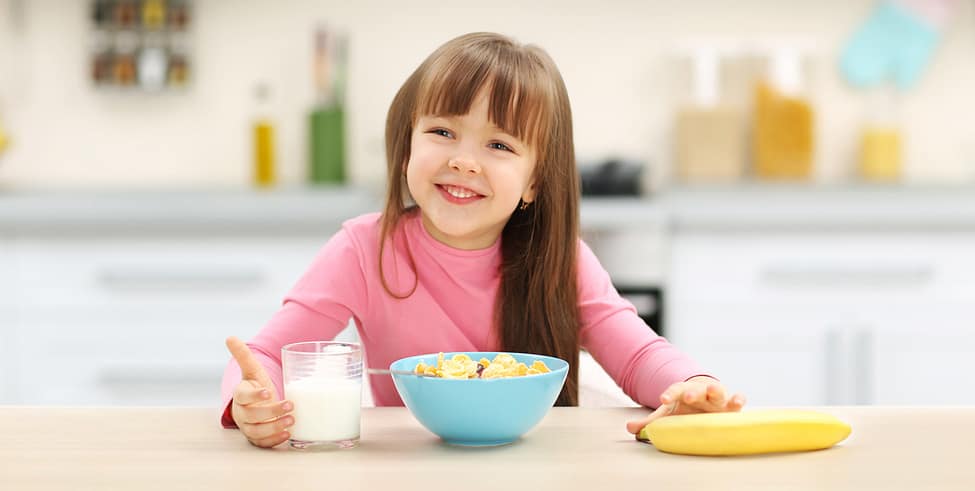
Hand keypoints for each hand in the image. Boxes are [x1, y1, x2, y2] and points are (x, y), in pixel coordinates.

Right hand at [226, 336, 293, 447]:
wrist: (258, 406)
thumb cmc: (256, 387)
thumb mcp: (253, 371)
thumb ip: (243, 356)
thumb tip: (230, 337)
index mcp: (240, 396)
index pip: (242, 397)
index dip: (253, 395)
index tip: (267, 392)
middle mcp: (242, 413)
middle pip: (252, 416)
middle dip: (271, 412)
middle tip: (290, 406)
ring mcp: (249, 427)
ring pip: (257, 432)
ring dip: (274, 428)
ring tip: (292, 420)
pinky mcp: (258, 439)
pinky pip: (263, 443)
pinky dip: (274, 441)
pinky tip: (288, 434)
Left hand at [625, 376, 745, 433]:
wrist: (703, 400)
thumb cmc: (683, 410)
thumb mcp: (667, 415)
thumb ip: (649, 422)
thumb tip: (630, 427)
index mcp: (683, 392)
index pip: (675, 389)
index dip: (669, 393)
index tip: (663, 398)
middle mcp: (699, 392)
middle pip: (696, 389)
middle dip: (692, 391)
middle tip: (688, 396)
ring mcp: (716, 397)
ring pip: (717, 390)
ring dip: (715, 391)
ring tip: (714, 392)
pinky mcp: (730, 406)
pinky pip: (736, 401)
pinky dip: (738, 399)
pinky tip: (738, 401)